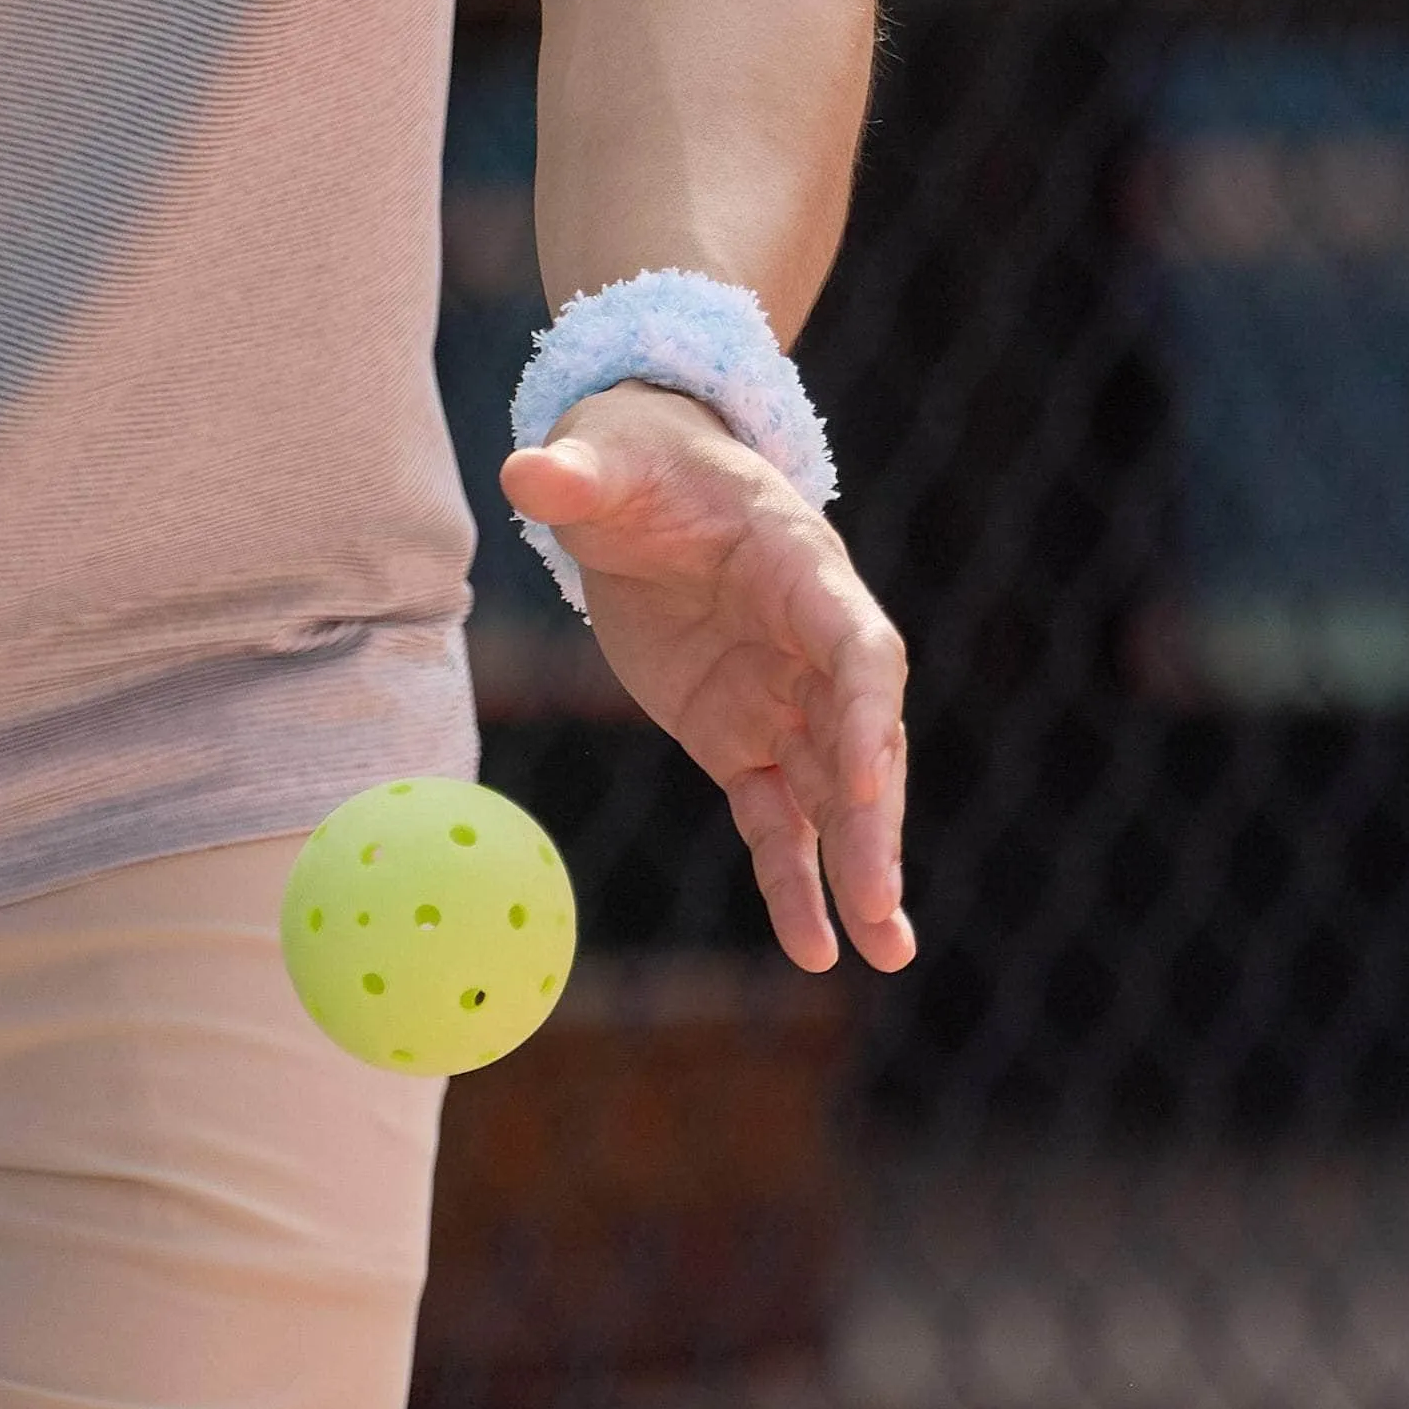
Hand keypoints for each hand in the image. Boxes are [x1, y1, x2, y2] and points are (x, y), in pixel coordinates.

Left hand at [499, 378, 912, 975]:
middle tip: (880, 898)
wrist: (634, 480)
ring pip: (834, 795)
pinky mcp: (741, 740)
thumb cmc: (637, 460)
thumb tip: (523, 475)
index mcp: (801, 567)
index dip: (868, 711)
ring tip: (885, 950)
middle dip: (873, 818)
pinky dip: (793, 881)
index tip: (866, 778)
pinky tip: (816, 947)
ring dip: (859, 868)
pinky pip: (775, 820)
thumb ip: (575, 475)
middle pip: (861, 738)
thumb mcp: (604, 459)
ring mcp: (782, 700)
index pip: (858, 644)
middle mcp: (811, 643)